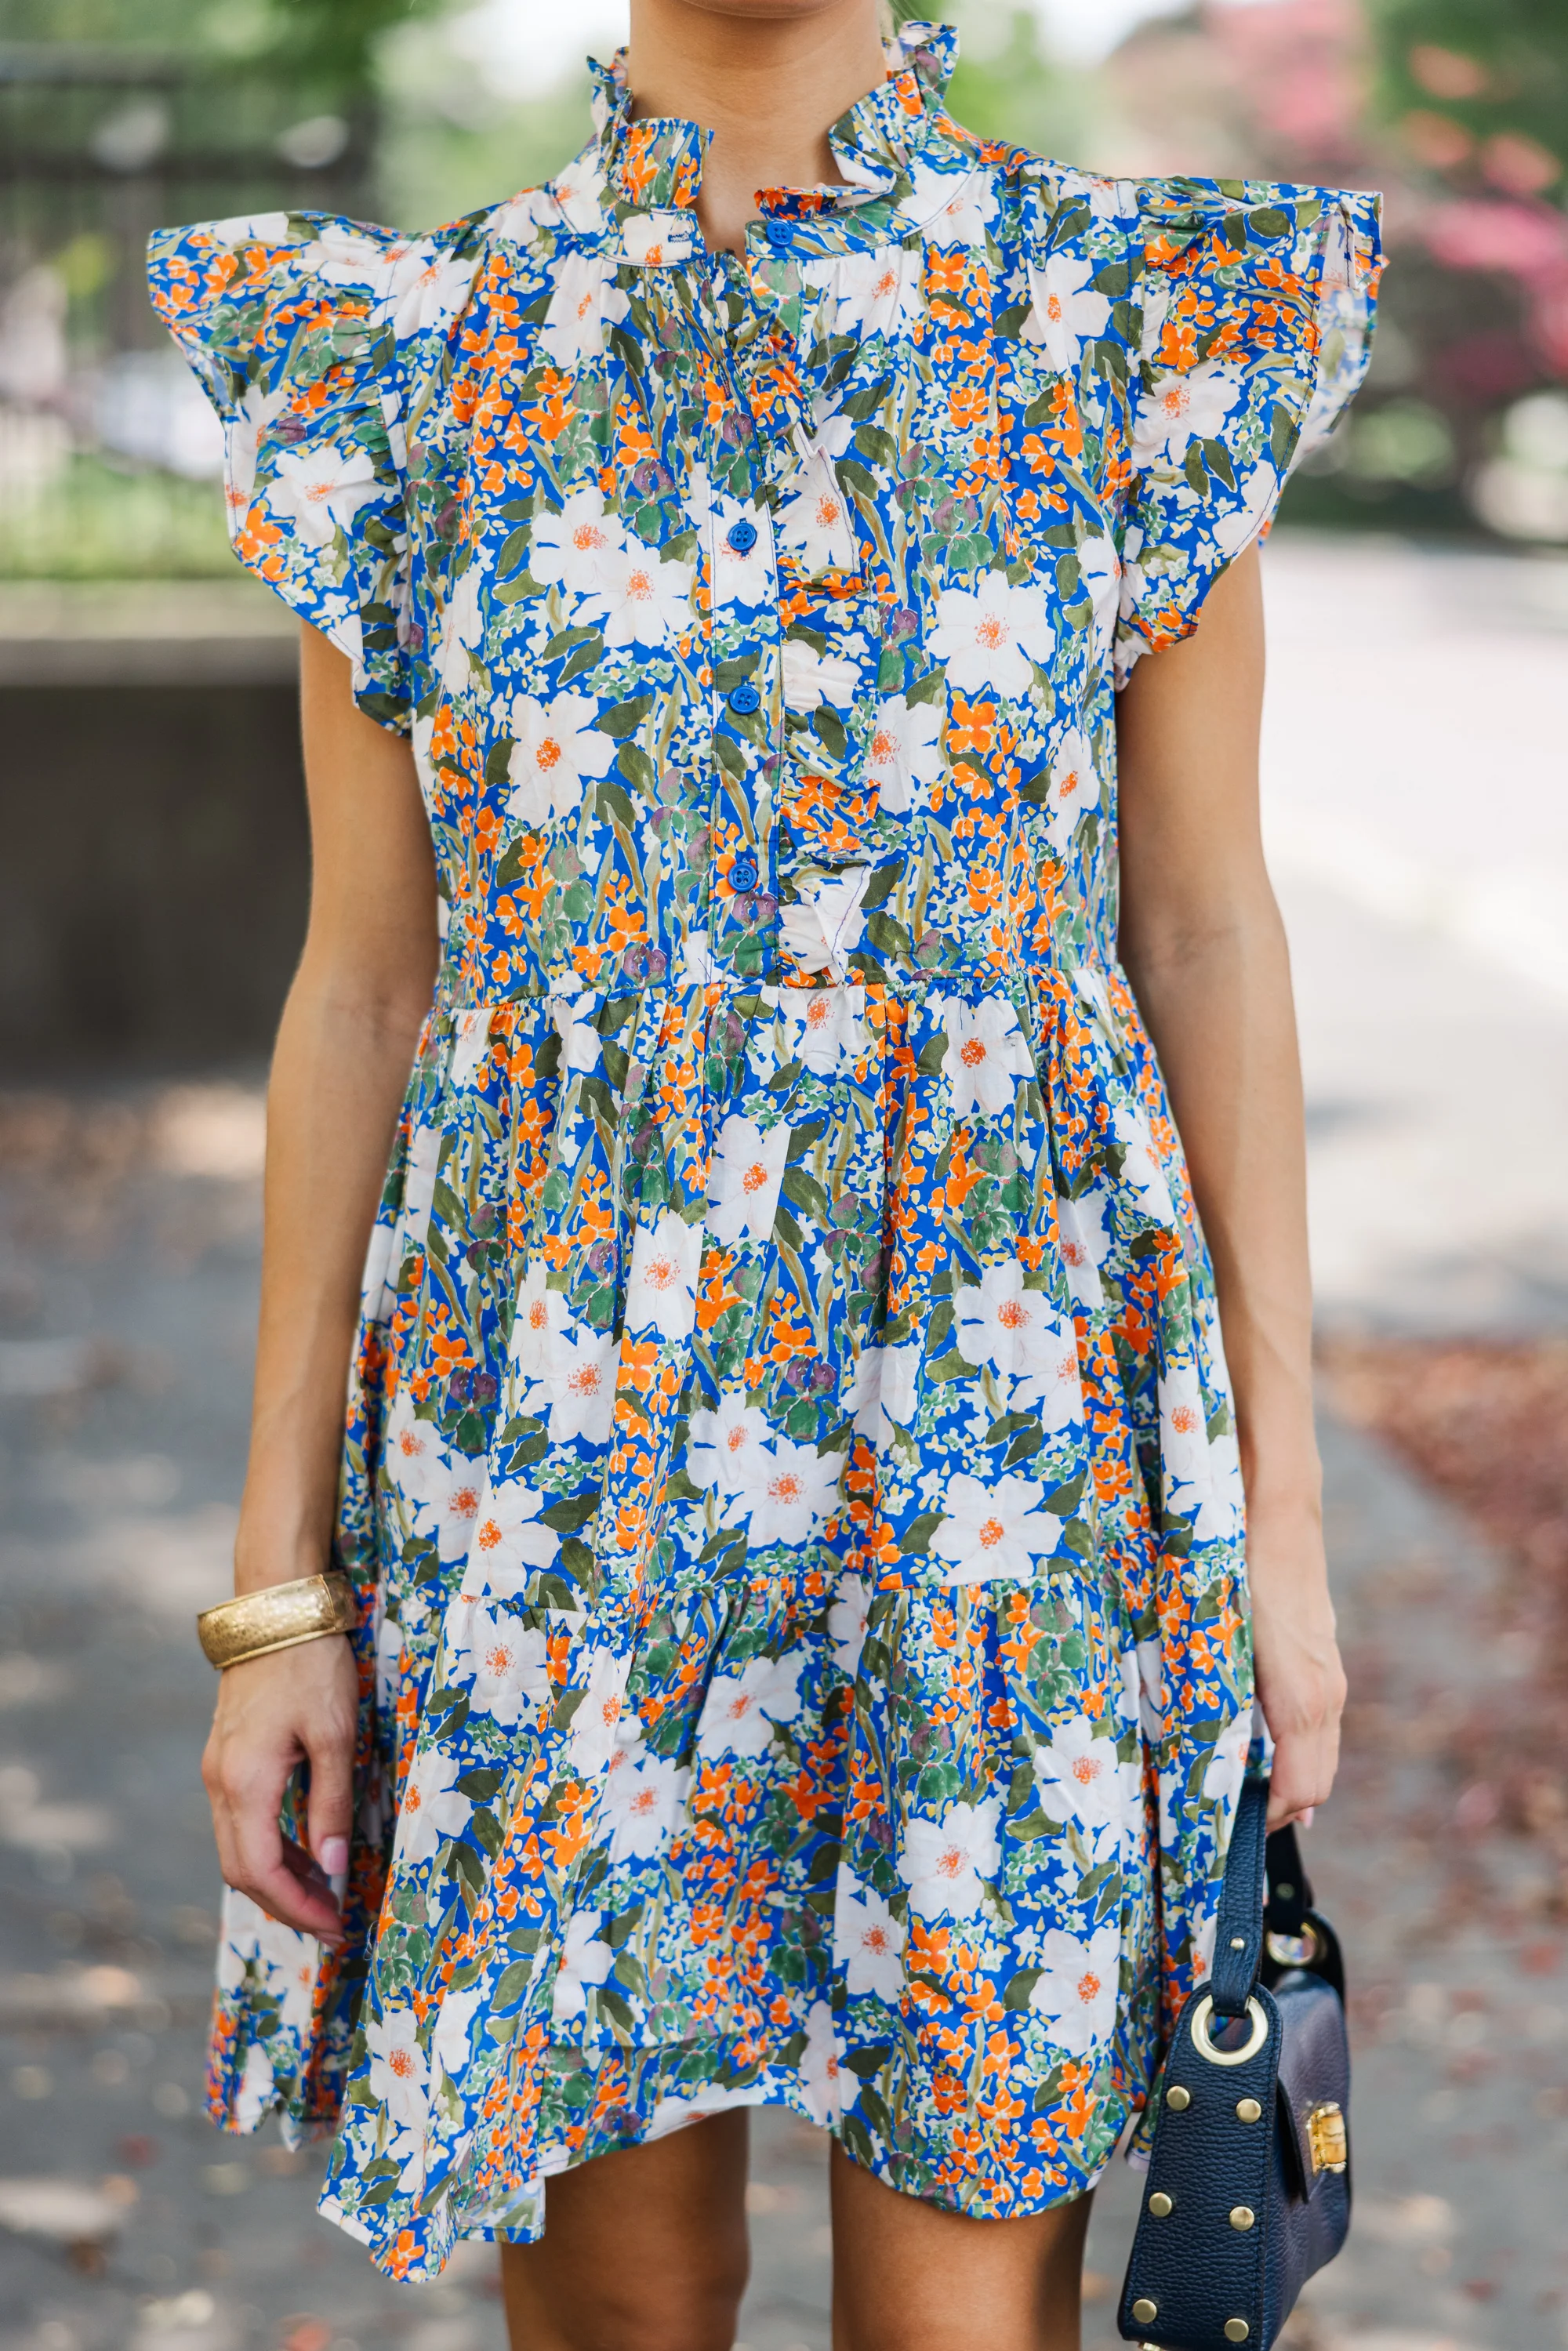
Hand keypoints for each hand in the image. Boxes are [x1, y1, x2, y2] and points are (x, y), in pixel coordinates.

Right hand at [201, 1632, 358, 1941]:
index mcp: (245, 1783)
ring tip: (326, 1894)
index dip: (297, 1908)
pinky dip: (271, 1847)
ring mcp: (218, 1771)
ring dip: (278, 1879)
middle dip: (286, 1905)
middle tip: (334, 1923)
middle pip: (242, 1870)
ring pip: (238, 1848)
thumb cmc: (310, 1665)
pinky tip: (306, 1851)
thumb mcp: (334, 1734)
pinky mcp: (226, 1758)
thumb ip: (330, 1803)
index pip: (260, 1872)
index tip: (335, 1926)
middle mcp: (220, 1784)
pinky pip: (242, 1821)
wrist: (276, 1609)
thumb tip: (332, 1866)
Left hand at [1247, 1506, 1345, 1830]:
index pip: (1300, 1791)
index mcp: (1302, 1700)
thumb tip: (1233, 1763)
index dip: (1266, 1820)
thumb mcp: (1219, 1646)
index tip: (1225, 1833)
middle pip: (1316, 1784)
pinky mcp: (1324, 1658)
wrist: (1277, 1512)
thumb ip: (1224, 1707)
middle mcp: (1327, 1695)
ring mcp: (1331, 1676)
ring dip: (1287, 1780)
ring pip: (1320, 1755)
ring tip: (1238, 1790)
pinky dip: (1295, 1749)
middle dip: (1276, 1810)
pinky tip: (1262, 1746)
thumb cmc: (1234, 1574)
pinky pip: (1319, 1725)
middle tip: (1227, 1822)